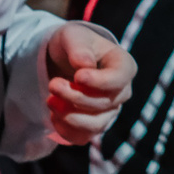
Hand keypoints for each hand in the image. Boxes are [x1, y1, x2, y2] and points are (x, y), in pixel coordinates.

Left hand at [45, 22, 135, 144]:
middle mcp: (122, 92)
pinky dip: (65, 129)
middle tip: (52, 84)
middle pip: (105, 103)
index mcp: (124, 66)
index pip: (119, 79)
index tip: (77, 76)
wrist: (64, 61)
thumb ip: (79, 47)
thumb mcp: (74, 36)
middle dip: (75, 97)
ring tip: (50, 101)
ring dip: (69, 116)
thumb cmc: (75, 44)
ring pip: (95, 125)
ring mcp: (110, 112)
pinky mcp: (94, 126)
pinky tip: (52, 114)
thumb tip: (84, 64)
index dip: (100, 81)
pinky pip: (82, 137)